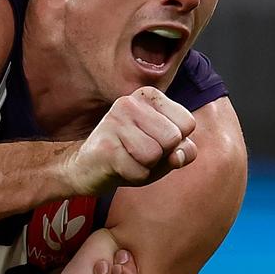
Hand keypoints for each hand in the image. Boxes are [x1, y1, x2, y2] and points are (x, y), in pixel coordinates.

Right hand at [67, 86, 197, 194]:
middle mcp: (130, 102)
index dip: (176, 143)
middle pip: (173, 138)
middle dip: (161, 155)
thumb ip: (184, 150)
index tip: (154, 141)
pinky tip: (118, 167)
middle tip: (139, 153)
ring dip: (146, 167)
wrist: (86, 168)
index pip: (188, 123)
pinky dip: (134, 177)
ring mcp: (114, 121)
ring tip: (129, 159)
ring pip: (155, 155)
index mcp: (149, 96)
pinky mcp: (105, 146)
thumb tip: (178, 156)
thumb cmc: (132, 155)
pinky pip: (139, 172)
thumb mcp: (166, 151)